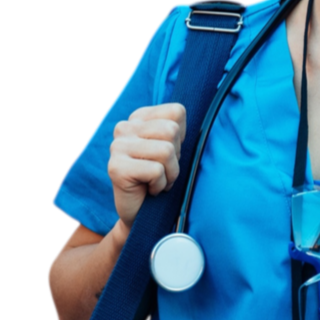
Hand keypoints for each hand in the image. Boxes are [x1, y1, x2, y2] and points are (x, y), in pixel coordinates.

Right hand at [108, 103, 187, 229]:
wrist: (141, 215)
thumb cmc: (160, 180)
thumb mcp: (173, 149)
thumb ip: (178, 129)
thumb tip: (203, 103)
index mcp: (138, 118)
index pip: (177, 112)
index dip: (181, 139)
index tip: (167, 155)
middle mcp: (124, 128)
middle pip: (171, 130)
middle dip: (175, 158)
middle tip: (162, 172)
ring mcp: (117, 147)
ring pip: (165, 151)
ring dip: (169, 174)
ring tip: (157, 181)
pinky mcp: (116, 167)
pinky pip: (156, 171)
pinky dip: (159, 185)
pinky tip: (149, 190)